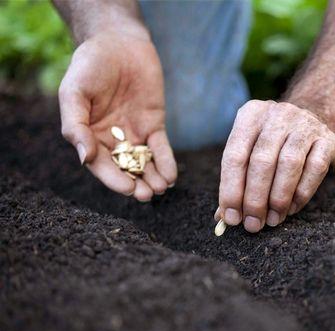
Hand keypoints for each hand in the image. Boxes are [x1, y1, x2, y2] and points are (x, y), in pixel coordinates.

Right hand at [58, 32, 176, 201]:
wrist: (118, 43)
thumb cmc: (88, 66)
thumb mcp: (74, 93)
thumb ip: (76, 125)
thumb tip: (84, 158)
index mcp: (89, 136)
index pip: (101, 165)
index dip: (114, 179)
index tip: (128, 189)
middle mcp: (111, 140)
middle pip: (124, 169)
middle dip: (136, 183)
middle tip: (148, 195)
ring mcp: (134, 133)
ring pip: (144, 163)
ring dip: (153, 177)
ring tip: (162, 188)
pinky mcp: (154, 124)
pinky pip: (160, 148)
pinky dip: (166, 162)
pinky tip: (171, 175)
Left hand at [215, 100, 334, 231]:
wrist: (317, 118)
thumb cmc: (275, 144)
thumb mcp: (251, 151)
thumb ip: (236, 181)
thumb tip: (224, 217)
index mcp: (251, 115)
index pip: (234, 155)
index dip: (231, 190)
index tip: (231, 218)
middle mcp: (278, 115)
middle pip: (261, 161)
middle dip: (255, 199)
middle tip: (253, 224)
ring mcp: (305, 125)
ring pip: (289, 164)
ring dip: (278, 198)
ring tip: (272, 220)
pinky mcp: (328, 140)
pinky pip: (315, 169)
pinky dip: (301, 193)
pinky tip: (291, 208)